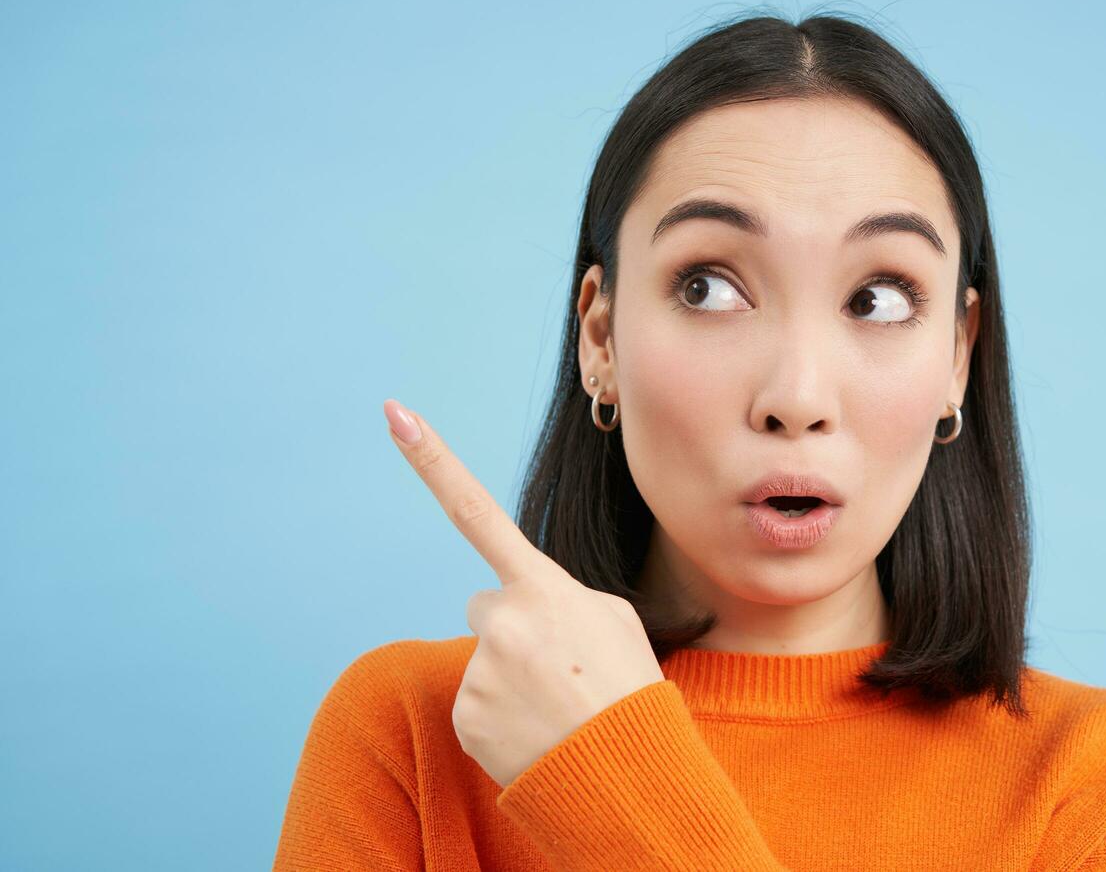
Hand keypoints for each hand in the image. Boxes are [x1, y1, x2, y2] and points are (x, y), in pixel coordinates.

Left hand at [382, 398, 666, 788]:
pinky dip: (500, 713)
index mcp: (542, 585)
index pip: (477, 510)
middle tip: (560, 665)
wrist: (626, 772)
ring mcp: (479, 670)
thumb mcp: (613, 617)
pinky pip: (475, 700)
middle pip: (486, 605)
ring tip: (556, 703)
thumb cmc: (628, 686)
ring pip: (483, 657)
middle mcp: (501, 620)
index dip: (432, 460)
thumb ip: (558, 594)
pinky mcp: (465, 715)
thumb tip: (516, 604)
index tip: (395, 414)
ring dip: (512, 675)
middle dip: (514, 628)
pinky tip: (535, 728)